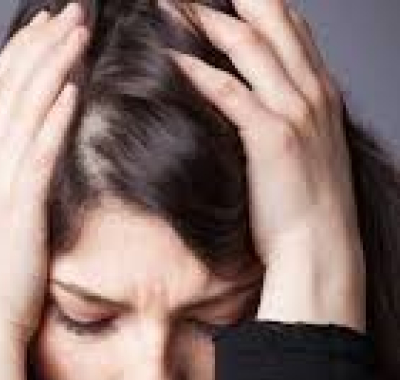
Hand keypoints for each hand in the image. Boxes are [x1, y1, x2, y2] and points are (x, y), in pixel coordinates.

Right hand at [0, 3, 89, 379]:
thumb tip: (9, 168)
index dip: (17, 59)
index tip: (41, 30)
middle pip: (5, 92)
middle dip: (37, 47)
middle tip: (66, 13)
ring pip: (20, 111)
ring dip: (50, 66)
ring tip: (77, 31)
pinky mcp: (14, 210)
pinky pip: (35, 151)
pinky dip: (52, 115)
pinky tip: (73, 86)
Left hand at [168, 0, 365, 331]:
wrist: (318, 248)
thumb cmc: (303, 204)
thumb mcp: (301, 146)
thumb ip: (281, 112)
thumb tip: (249, 94)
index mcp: (318, 90)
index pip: (288, 25)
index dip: (254, 1)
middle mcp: (311, 91)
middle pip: (269, 20)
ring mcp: (295, 112)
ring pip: (249, 45)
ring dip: (205, 19)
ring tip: (169, 4)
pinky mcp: (272, 138)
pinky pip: (231, 93)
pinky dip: (199, 71)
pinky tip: (171, 57)